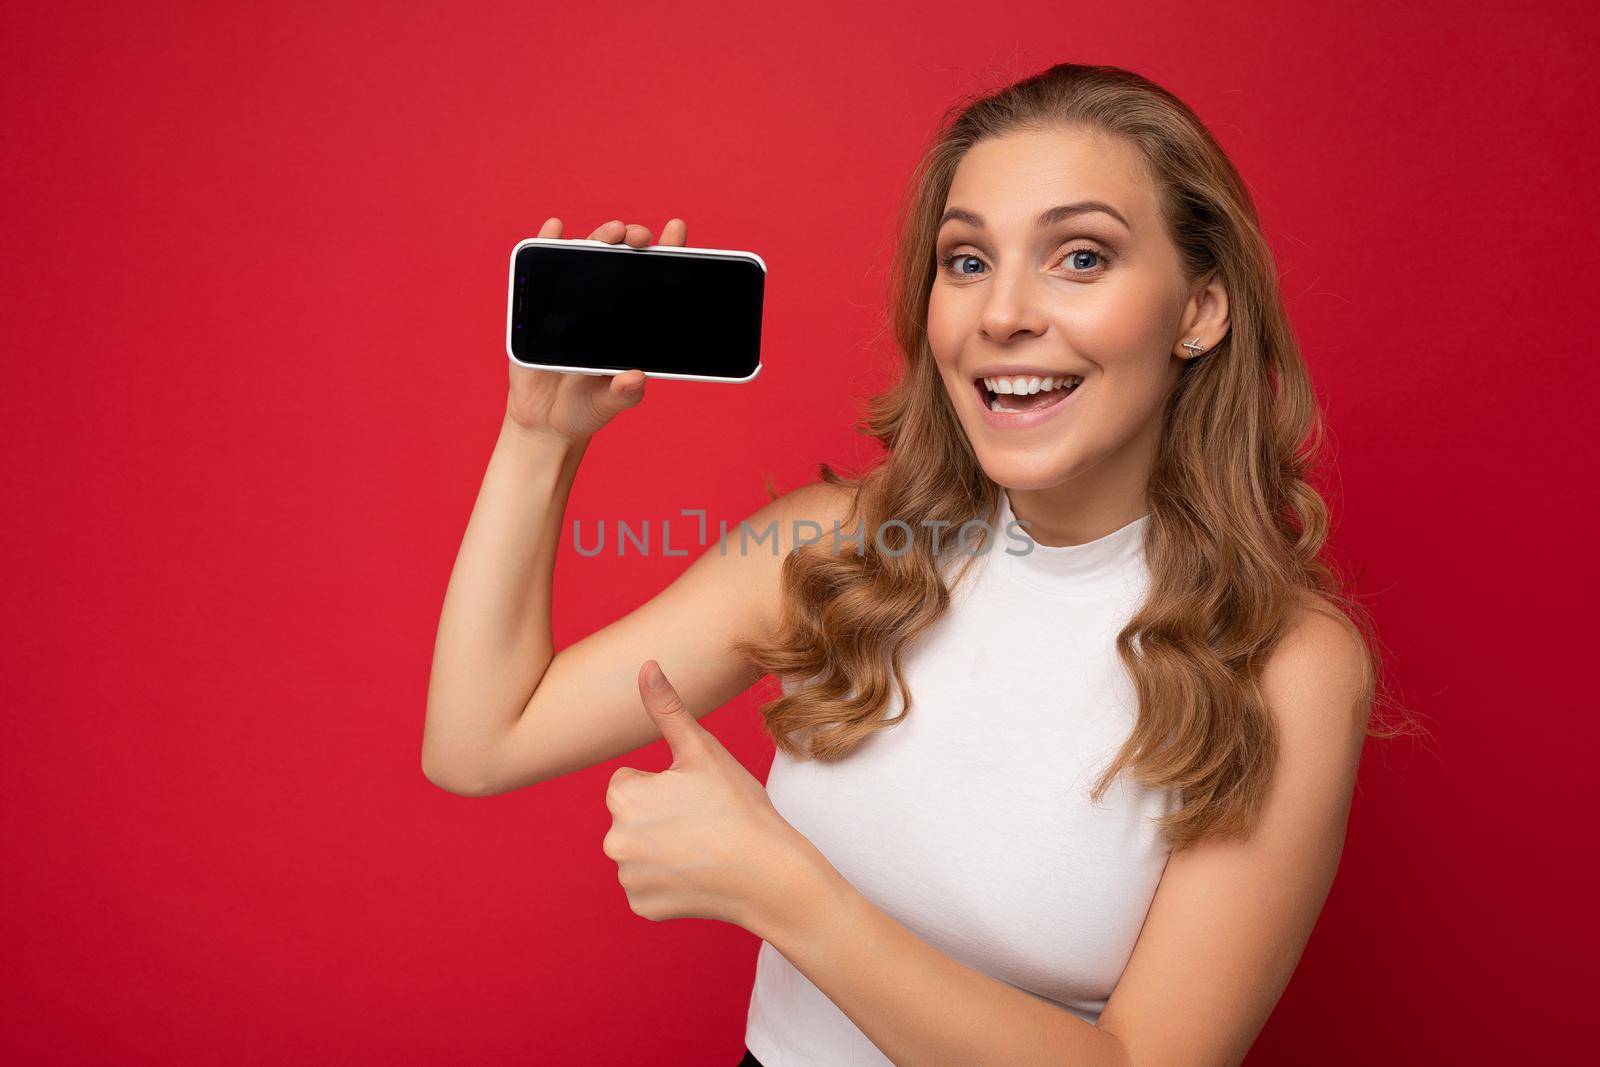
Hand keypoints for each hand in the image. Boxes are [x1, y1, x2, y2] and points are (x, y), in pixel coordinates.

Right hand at [505, 216, 689, 444]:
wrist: (545, 420)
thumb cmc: (585, 408)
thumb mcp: (609, 402)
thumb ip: (624, 392)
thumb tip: (636, 378)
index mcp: (629, 324)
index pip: (652, 282)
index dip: (667, 255)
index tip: (677, 230)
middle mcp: (603, 306)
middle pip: (620, 261)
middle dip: (632, 241)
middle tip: (640, 236)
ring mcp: (572, 301)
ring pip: (587, 258)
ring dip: (599, 237)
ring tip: (613, 230)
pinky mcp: (539, 304)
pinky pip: (542, 267)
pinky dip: (547, 242)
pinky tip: (555, 228)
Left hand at [602, 659, 813, 935]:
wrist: (769, 875)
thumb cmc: (738, 806)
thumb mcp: (702, 750)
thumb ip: (667, 708)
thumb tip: (646, 664)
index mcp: (622, 796)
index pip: (630, 781)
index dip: (666, 785)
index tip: (695, 796)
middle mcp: (612, 839)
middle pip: (633, 816)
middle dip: (660, 816)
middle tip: (703, 821)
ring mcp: (627, 877)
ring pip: (641, 850)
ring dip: (663, 848)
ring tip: (704, 847)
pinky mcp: (642, 906)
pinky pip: (649, 885)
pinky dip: (670, 881)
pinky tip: (699, 874)